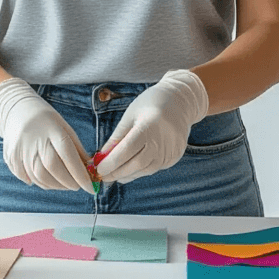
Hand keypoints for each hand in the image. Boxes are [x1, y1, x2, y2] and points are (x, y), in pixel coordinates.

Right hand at [0, 78, 93, 191]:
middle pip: (52, 166)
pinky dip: (39, 183)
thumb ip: (77, 148)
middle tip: (76, 186)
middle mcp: (35, 139)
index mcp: (52, 129)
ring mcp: (21, 148)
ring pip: (38, 176)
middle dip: (67, 182)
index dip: (79, 173)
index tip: (89, 187)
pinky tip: (47, 180)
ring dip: (55, 185)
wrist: (17, 111)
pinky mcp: (11, 156)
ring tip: (63, 184)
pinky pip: (26, 177)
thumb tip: (90, 169)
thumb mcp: (65, 128)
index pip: (67, 154)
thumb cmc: (47, 121)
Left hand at [95, 70, 208, 184]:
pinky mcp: (174, 157)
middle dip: (116, 173)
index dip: (111, 163)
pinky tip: (130, 169)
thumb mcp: (130, 115)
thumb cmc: (150, 105)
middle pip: (135, 165)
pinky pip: (153, 168)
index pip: (126, 151)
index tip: (98, 169)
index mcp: (148, 127)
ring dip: (128, 174)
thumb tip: (102, 156)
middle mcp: (161, 142)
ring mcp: (170, 152)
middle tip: (103, 176)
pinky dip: (140, 171)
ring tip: (114, 174)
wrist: (180, 102)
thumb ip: (116, 137)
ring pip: (145, 171)